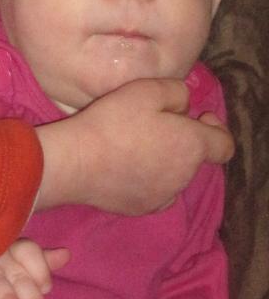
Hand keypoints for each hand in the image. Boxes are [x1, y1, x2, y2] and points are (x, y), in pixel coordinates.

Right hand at [35, 78, 232, 213]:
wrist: (74, 163)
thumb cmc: (112, 122)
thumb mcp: (147, 89)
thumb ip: (178, 93)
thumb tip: (184, 107)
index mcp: (192, 146)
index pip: (224, 146)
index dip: (215, 128)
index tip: (195, 117)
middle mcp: (184, 176)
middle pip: (194, 158)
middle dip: (181, 141)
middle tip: (151, 126)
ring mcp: (163, 197)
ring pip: (174, 176)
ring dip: (164, 161)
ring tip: (133, 147)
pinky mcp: (140, 209)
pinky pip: (155, 192)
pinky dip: (148, 180)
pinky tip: (125, 169)